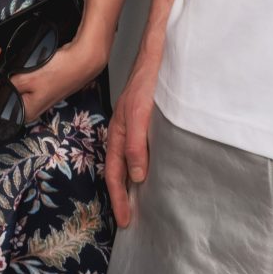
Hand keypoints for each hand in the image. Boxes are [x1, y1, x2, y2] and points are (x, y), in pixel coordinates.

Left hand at [11, 32, 108, 125]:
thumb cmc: (60, 72)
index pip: (1, 103)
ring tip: (8, 56)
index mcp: (27, 113)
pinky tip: (24, 61)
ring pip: (18, 84)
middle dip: (3, 74)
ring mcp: (39, 97)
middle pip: (8, 92)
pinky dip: (23, 69)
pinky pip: (27, 79)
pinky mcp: (44, 87)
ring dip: (13, 70)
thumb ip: (9, 83)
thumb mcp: (28, 78)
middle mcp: (33, 109)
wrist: (83, 60)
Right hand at [104, 51, 159, 227]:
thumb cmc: (147, 80)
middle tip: (128, 220)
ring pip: (128, 162)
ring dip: (130, 184)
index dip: (119, 197)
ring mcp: (134, 127)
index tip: (125, 220)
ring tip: (137, 203)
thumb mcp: (140, 113)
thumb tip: (138, 177)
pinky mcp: (147, 121)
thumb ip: (137, 143)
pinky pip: (140, 151)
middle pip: (118, 171)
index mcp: (118, 132)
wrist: (158, 53)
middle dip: (121, 196)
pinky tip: (151, 172)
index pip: (114, 173)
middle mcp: (124, 132)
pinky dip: (141, 168)